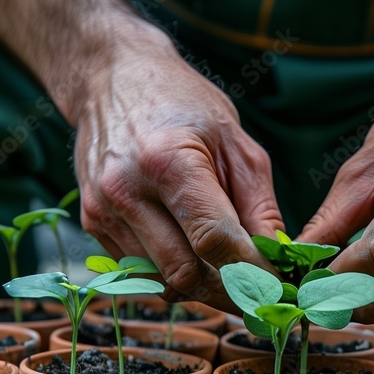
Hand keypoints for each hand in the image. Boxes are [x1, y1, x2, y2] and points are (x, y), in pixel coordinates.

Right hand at [72, 38, 283, 309]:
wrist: (112, 78)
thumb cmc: (183, 105)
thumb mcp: (236, 144)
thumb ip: (260, 207)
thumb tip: (279, 262)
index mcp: (169, 162)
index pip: (216, 241)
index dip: (254, 272)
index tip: (281, 286)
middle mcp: (127, 191)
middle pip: (186, 273)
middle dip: (230, 293)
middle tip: (262, 295)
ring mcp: (103, 210)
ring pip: (163, 280)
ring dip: (202, 287)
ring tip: (230, 271)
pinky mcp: (92, 223)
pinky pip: (141, 270)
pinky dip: (172, 273)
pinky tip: (192, 251)